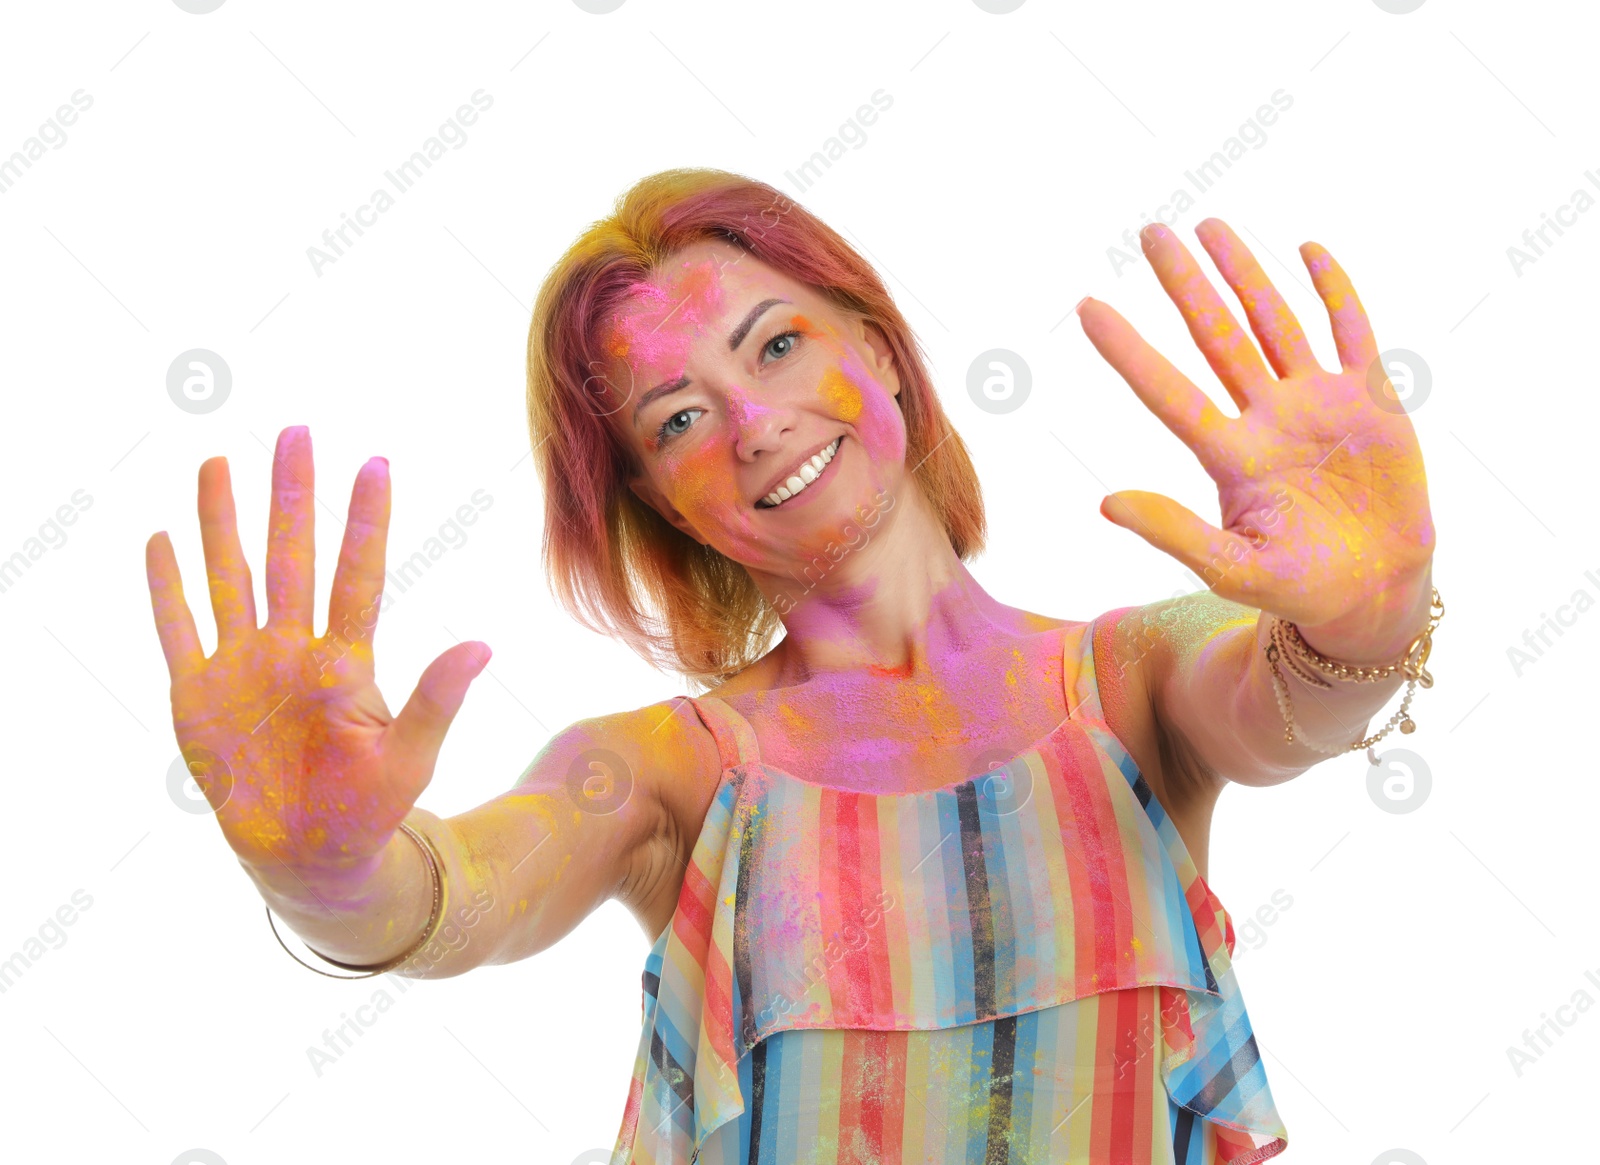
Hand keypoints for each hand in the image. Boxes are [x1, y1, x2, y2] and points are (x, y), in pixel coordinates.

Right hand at [145, 426, 490, 878]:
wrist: (311, 856)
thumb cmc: (369, 806)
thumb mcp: (410, 756)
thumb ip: (437, 699)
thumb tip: (484, 644)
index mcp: (345, 662)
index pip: (357, 575)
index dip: (364, 521)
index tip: (375, 462)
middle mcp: (292, 650)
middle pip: (290, 557)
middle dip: (290, 496)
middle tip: (294, 431)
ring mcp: (243, 667)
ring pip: (228, 578)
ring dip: (222, 523)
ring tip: (219, 462)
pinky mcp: (198, 696)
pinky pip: (178, 632)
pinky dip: (166, 590)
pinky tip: (161, 540)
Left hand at [1076, 219, 1435, 638]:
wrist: (1373, 592)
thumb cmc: (1298, 586)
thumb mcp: (1233, 568)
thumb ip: (1174, 533)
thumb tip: (1104, 502)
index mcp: (1230, 456)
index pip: (1168, 391)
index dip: (1128, 350)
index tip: (1085, 306)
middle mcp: (1266, 418)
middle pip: (1217, 338)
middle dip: (1186, 285)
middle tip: (1151, 233)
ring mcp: (1318, 403)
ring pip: (1274, 323)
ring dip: (1245, 274)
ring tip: (1211, 227)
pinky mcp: (1371, 400)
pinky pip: (1351, 332)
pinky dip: (1334, 291)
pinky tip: (1308, 251)